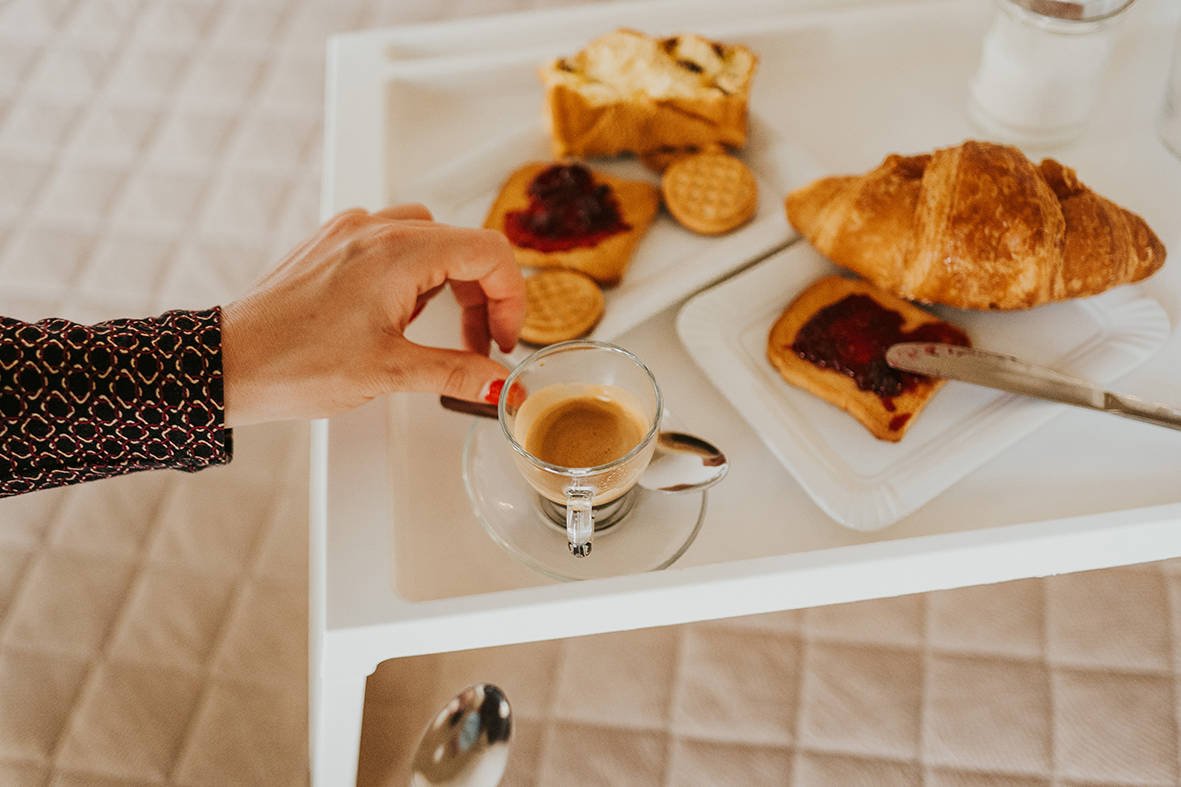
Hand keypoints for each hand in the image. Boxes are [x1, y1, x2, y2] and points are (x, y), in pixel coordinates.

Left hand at [220, 204, 524, 426]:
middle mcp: (375, 230)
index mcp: (397, 252)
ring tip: (432, 334)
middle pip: (463, 247)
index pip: (488, 253)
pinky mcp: (331, 246)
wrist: (224, 365)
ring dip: (449, 286)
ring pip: (430, 241)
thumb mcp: (388, 373)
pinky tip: (398, 317)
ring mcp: (350, 234)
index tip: (504, 340)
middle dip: (482, 298)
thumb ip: (455, 371)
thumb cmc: (291, 363)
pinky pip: (393, 245)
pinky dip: (413, 277)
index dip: (511, 299)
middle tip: (480, 346)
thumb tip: (498, 384)